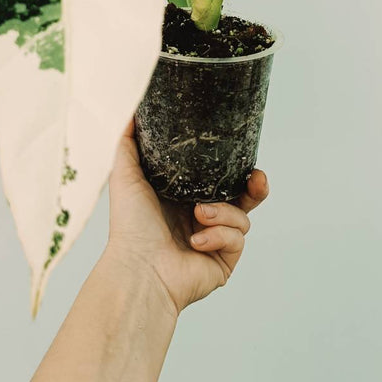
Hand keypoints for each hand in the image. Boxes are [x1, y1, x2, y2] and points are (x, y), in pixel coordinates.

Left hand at [105, 119, 268, 315]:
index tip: (244, 155)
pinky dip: (219, 235)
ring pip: (243, 217)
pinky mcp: (224, 262)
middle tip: (255, 178)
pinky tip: (196, 241)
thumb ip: (128, 142)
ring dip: (223, 212)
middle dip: (255, 187)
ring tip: (199, 214)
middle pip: (244, 198)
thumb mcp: (126, 175)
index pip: (219, 178)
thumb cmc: (129, 226)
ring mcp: (216, 242)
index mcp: (185, 199)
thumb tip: (131, 113)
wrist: (138, 268)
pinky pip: (237, 239)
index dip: (235, 166)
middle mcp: (203, 220)